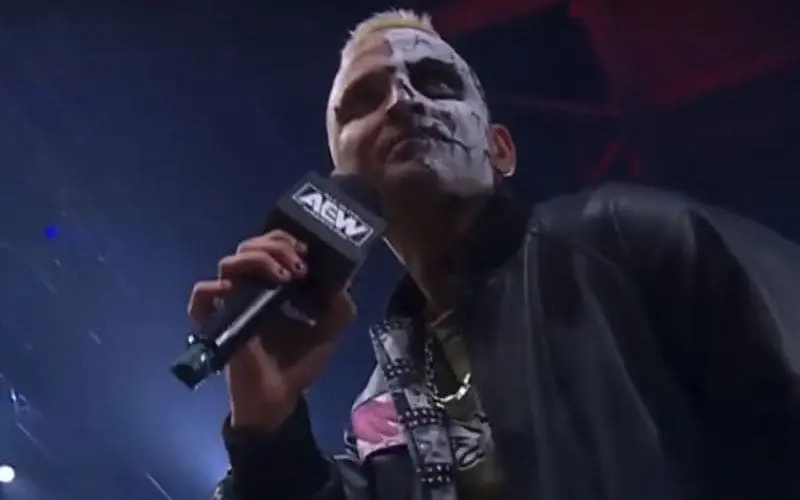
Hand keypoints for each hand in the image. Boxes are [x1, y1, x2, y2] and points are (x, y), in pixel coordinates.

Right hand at [187, 230, 354, 430]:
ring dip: (257, 260)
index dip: (285, 240)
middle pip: (249, 247)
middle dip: (275, 246)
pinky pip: (201, 297)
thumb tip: (340, 283)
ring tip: (283, 275)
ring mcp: (232, 304)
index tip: (306, 250)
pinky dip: (213, 288)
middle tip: (298, 264)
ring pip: (229, 263)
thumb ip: (340, 308)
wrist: (278, 399)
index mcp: (274, 286)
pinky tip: (234, 290)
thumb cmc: (298, 364)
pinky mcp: (215, 322)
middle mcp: (251, 289)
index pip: (271, 247)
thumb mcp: (328, 333)